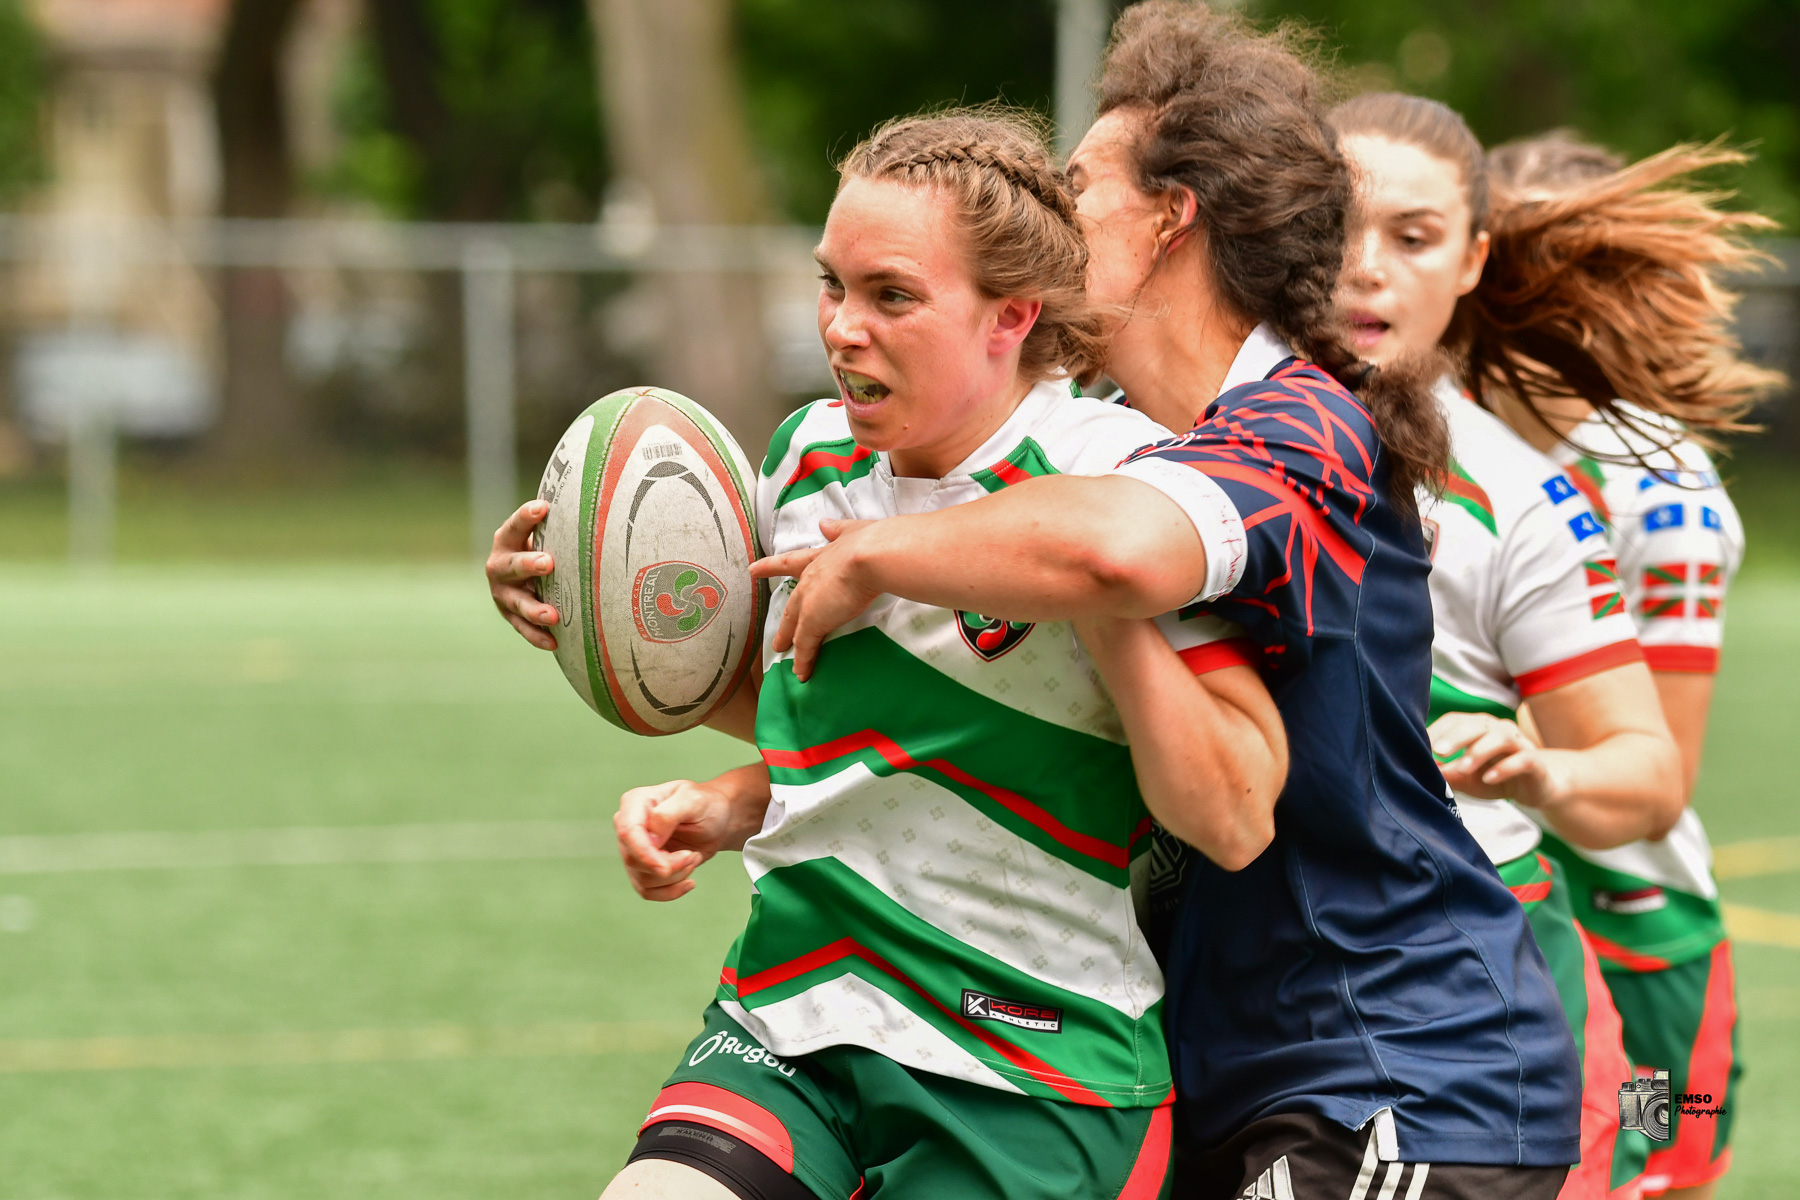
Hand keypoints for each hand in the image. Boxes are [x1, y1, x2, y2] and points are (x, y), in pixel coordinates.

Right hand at [487, 500, 558, 649]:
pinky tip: (554, 643)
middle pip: (511, 565)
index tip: (543, 507)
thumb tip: (598, 505)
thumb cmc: (543, 546)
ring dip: (534, 609)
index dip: (526, 517)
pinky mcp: (511, 616)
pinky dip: (538, 636)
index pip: (515, 526)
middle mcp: (500, 566)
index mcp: (507, 540)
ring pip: (517, 603)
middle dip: (528, 564)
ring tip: (553, 616)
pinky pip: (523, 629)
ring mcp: (503, 594)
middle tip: (548, 563)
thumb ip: (559, 524)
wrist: (522, 575)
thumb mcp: (545, 534)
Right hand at [613, 777, 740, 900]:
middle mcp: (628, 826)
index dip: (644, 854)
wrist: (717, 820)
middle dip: (667, 866)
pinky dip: (671, 891)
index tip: (666, 869)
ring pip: (642, 879)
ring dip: (675, 876)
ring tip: (693, 857)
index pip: (628, 833)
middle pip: (633, 859)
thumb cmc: (705, 805)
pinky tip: (689, 882)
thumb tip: (650, 838)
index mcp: (635, 802)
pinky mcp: (642, 868)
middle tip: (692, 855)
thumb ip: (668, 815)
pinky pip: (647, 891)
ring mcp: (634, 849)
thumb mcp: (693, 801)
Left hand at [750, 518, 878, 681]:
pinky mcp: (814, 621)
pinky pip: (806, 645)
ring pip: (795, 625)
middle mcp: (810, 578)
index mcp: (820, 557)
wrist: (870, 557)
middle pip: (793, 602)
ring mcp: (810, 601)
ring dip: (789, 640)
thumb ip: (839, 529)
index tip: (752, 570)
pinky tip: (802, 673)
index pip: (790, 562)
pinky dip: (804, 660)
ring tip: (781, 653)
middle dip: (785, 619)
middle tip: (776, 635)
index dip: (770, 566)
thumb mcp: (853, 531)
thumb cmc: (869, 543)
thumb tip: (825, 524)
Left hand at [1430, 712, 1568, 810]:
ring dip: (1479, 751)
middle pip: (1476, 725)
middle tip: (1438, 752)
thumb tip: (1419, 772)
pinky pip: (1522, 759)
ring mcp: (1518, 743)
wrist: (1537, 786)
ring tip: (1462, 768)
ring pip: (1500, 737)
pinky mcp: (1535, 761)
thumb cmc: (1495, 777)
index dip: (1437, 731)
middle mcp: (1497, 729)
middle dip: (1455, 738)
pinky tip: (1489, 778)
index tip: (1420, 746)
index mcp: (1478, 728)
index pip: (1455, 720)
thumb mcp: (1466, 779)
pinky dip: (1505, 768)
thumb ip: (1446, 774)